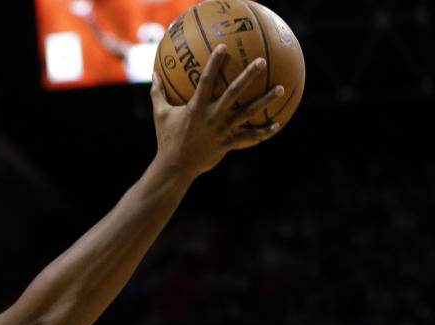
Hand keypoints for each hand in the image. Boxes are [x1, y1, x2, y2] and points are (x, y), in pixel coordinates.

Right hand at [151, 45, 284, 174]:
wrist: (176, 168)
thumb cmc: (167, 139)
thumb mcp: (160, 114)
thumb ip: (157, 93)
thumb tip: (154, 74)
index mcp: (196, 107)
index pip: (207, 80)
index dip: (215, 63)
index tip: (224, 48)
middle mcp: (213, 116)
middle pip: (234, 92)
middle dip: (248, 75)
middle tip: (261, 61)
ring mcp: (223, 130)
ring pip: (248, 113)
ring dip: (265, 101)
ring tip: (280, 89)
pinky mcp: (228, 144)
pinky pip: (249, 137)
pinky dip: (263, 132)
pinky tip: (276, 124)